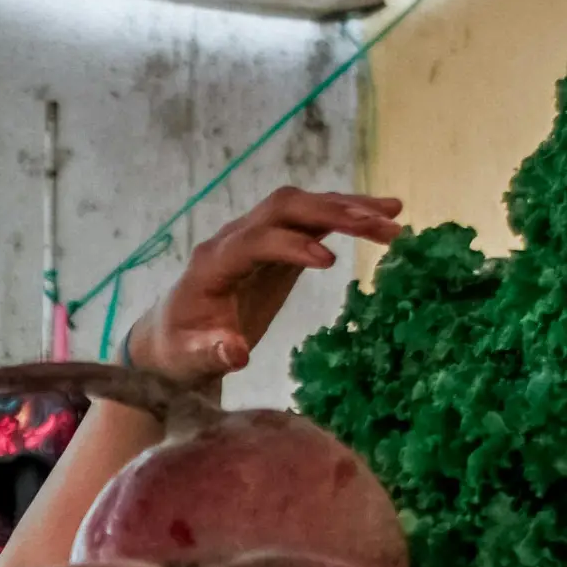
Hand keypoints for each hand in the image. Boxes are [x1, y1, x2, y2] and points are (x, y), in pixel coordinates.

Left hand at [128, 184, 402, 383]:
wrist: (173, 336)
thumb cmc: (180, 351)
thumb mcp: (189, 360)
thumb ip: (210, 353)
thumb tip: (236, 352)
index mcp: (213, 264)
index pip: (254, 241)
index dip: (289, 246)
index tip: (329, 263)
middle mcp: (235, 238)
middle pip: (283, 209)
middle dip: (329, 213)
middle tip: (377, 225)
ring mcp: (258, 236)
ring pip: (303, 207)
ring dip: (348, 208)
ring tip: (394, 216)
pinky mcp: (277, 244)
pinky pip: (313, 221)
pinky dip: (347, 216)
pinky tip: (383, 217)